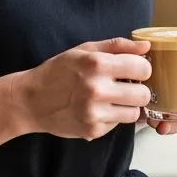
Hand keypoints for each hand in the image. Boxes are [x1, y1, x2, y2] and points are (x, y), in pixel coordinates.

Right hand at [13, 37, 152, 140]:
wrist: (31, 100)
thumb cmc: (58, 71)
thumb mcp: (85, 50)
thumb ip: (117, 46)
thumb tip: (146, 47)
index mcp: (96, 64)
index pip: (143, 69)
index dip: (142, 69)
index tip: (134, 70)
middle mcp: (96, 89)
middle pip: (144, 95)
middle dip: (138, 89)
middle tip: (125, 86)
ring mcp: (95, 113)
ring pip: (134, 113)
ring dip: (128, 106)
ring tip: (112, 98)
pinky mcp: (93, 130)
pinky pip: (118, 124)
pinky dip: (112, 117)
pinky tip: (98, 109)